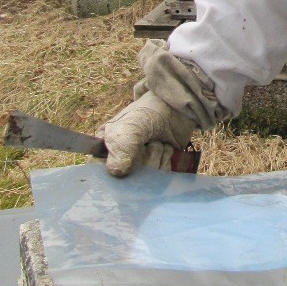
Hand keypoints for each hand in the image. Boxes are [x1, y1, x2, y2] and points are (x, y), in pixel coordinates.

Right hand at [99, 41, 229, 176]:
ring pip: (145, 177)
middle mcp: (120, 156)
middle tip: (150, 141)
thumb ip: (122, 145)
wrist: (183, 107)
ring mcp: (140, 162)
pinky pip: (158, 178)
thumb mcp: (134, 124)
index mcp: (107, 143)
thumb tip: (116, 172)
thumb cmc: (153, 110)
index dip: (118, 165)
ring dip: (157, 158)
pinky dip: (166, 163)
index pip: (103, 169)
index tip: (133, 153)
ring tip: (160, 140)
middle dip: (143, 159)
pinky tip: (167, 148)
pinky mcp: (157, 167)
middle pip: (127, 177)